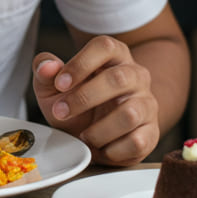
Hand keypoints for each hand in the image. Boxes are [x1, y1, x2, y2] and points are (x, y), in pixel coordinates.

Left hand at [31, 35, 160, 166]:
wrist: (96, 132)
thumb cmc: (76, 104)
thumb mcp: (52, 87)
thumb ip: (45, 71)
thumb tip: (47, 67)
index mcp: (113, 57)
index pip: (105, 47)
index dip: (80, 64)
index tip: (60, 84)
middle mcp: (136, 76)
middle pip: (119, 79)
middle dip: (83, 98)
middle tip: (60, 112)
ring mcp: (147, 104)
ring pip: (130, 114)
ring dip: (98, 130)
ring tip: (83, 136)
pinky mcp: (151, 133)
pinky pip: (137, 141)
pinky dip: (112, 150)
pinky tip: (100, 148)